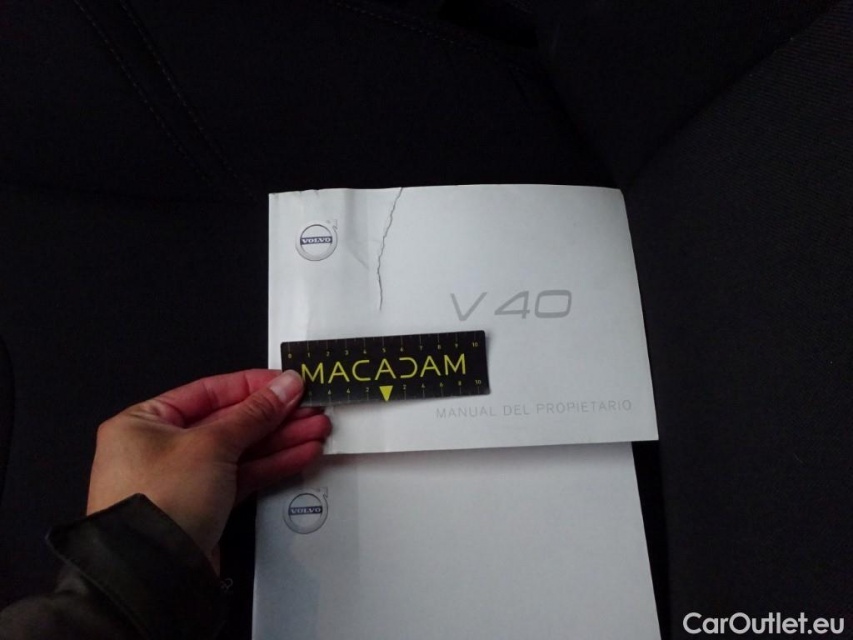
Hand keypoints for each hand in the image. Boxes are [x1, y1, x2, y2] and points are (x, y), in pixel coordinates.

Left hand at [86, 369, 329, 561]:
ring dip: (281, 440)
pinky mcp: (204, 505)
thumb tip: (285, 386)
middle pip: (230, 421)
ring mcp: (184, 478)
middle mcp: (161, 447)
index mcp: (146, 421)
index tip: (287, 382)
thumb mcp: (212, 443)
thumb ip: (255, 413)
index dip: (253, 385)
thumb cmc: (162, 500)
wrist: (153, 572)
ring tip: (317, 430)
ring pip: (241, 450)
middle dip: (275, 416)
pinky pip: (243, 476)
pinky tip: (301, 454)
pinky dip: (272, 465)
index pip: (210, 391)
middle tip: (311, 407)